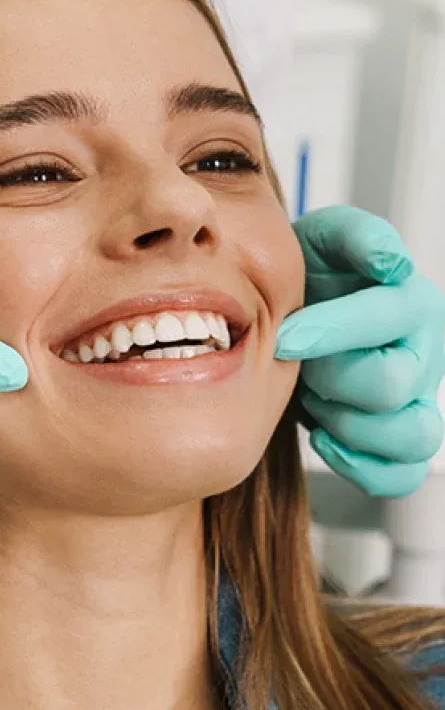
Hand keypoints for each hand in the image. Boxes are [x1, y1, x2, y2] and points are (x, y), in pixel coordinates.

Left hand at [276, 206, 444, 497]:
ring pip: (411, 436)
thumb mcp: (324, 239)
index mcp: (412, 302)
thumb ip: (356, 236)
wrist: (299, 314)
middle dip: (331, 378)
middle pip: (391, 385)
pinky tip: (324, 439)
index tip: (283, 338)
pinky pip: (402, 473)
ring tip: (315, 399)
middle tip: (299, 364)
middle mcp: (426, 353)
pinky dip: (362, 466)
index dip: (330, 331)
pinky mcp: (400, 436)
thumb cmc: (312, 276)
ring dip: (348, 424)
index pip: (388, 319)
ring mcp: (418, 400)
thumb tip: (390, 261)